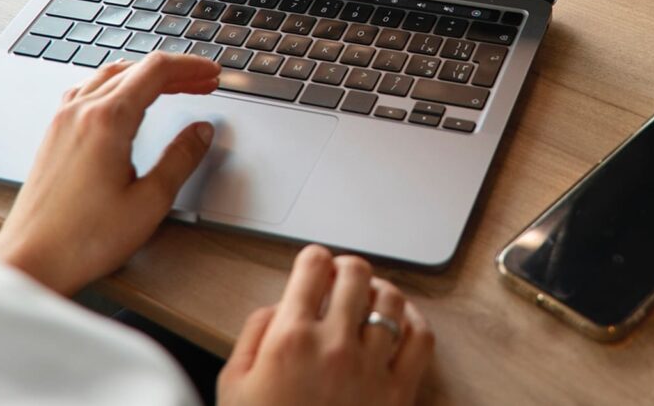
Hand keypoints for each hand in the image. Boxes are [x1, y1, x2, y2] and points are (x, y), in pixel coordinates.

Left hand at [0, 53, 220, 294]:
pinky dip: (117, 85)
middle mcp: (81, 111)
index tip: (212, 73)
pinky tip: (125, 100)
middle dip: (175, 72)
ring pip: (109, 75)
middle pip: (135, 69)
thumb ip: (180, 159)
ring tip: (172, 87)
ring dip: (144, 75)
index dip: (191, 67)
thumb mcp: (149, 202)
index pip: (156, 71)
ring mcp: (62, 121)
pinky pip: (88, 90)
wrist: (30, 260)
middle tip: (203, 82)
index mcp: (107, 120)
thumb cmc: (83, 239)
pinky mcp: (53, 135)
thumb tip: (201, 131)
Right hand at [218, 245, 434, 405]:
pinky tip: (401, 324)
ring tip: (370, 299)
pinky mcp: (398, 393)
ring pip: (392, 299)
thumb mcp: (233, 385)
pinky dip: (414, 322)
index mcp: (291, 338)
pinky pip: (420, 340)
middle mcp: (336, 345)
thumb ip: (254, 334)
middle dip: (347, 269)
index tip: (314, 267)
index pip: (313, 265)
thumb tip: (280, 306)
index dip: (313, 260)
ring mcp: (372, 368)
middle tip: (341, 279)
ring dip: (380, 290)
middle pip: (357, 273)